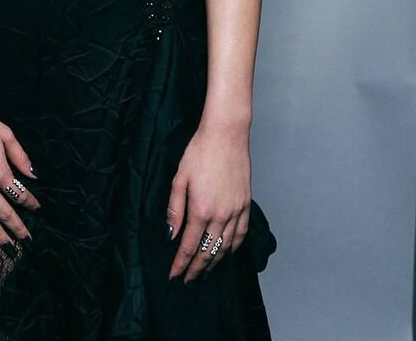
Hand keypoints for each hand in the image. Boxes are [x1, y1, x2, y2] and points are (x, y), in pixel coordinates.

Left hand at [166, 121, 250, 282]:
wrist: (226, 135)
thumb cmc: (199, 151)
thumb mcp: (179, 178)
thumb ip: (175, 208)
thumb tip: (170, 234)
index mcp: (201, 210)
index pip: (188, 246)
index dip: (180, 264)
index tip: (174, 276)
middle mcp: (220, 216)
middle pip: (207, 252)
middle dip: (196, 269)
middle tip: (188, 281)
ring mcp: (236, 211)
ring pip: (225, 247)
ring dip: (214, 263)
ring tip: (204, 272)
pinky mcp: (245, 205)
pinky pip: (241, 235)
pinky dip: (233, 248)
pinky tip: (226, 253)